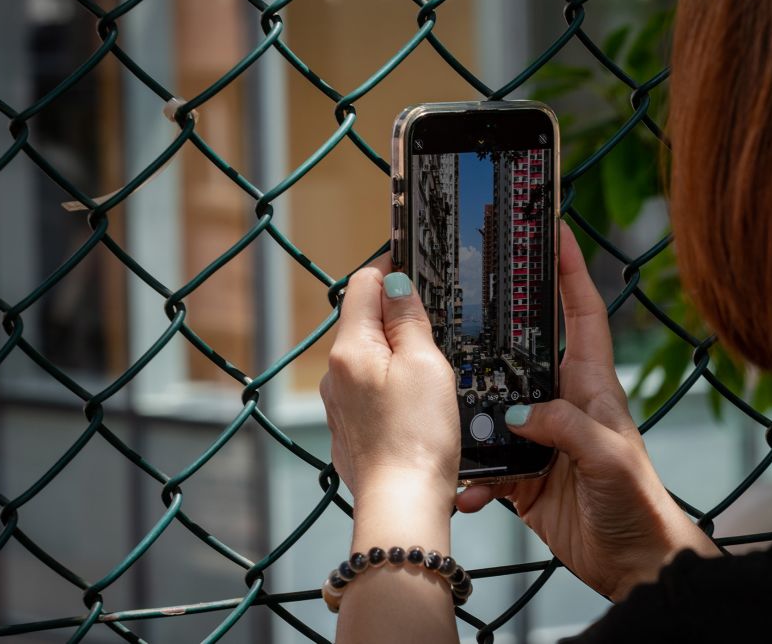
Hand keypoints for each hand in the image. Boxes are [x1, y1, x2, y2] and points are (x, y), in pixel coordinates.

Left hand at [320, 260, 459, 642]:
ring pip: (368, 356)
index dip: (390, 269)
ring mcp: (339, 403)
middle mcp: (336, 373)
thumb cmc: (418, 436)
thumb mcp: (426, 364)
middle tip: (435, 321)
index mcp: (352, 348)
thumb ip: (408, 319)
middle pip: (363, 320)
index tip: (415, 266)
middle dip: (396, 313)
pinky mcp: (349, 429)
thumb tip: (395, 281)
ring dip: (395, 351)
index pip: (362, 283)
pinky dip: (391, 383)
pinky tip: (417, 401)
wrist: (402, 504)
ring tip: (432, 367)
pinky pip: (369, 389)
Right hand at [457, 224, 718, 600]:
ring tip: (441, 411)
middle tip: (456, 304)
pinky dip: (472, 477)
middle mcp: (563, 402)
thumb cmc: (638, 500)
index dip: (570, 270)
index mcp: (592, 384)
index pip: (583, 313)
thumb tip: (517, 413)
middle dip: (494, 328)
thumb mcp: (609, 456)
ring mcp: (540, 437)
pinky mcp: (523, 475)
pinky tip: (465, 490)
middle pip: (523, 351)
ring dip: (469, 414)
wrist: (634, 562)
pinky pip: (486, 465)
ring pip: (493, 407)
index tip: (552, 231)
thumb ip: (566, 427)